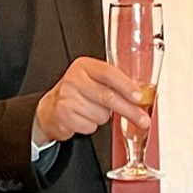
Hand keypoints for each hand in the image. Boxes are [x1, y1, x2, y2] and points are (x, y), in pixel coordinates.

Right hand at [31, 56, 148, 145]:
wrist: (50, 109)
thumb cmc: (77, 93)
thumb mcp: (93, 80)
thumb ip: (115, 83)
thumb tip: (142, 94)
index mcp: (84, 66)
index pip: (108, 73)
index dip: (126, 86)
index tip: (139, 97)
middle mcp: (74, 79)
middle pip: (108, 97)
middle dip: (129, 110)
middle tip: (142, 119)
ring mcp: (67, 97)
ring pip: (101, 114)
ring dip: (103, 117)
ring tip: (93, 111)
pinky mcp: (64, 115)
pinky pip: (91, 126)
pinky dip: (92, 125)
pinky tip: (84, 118)